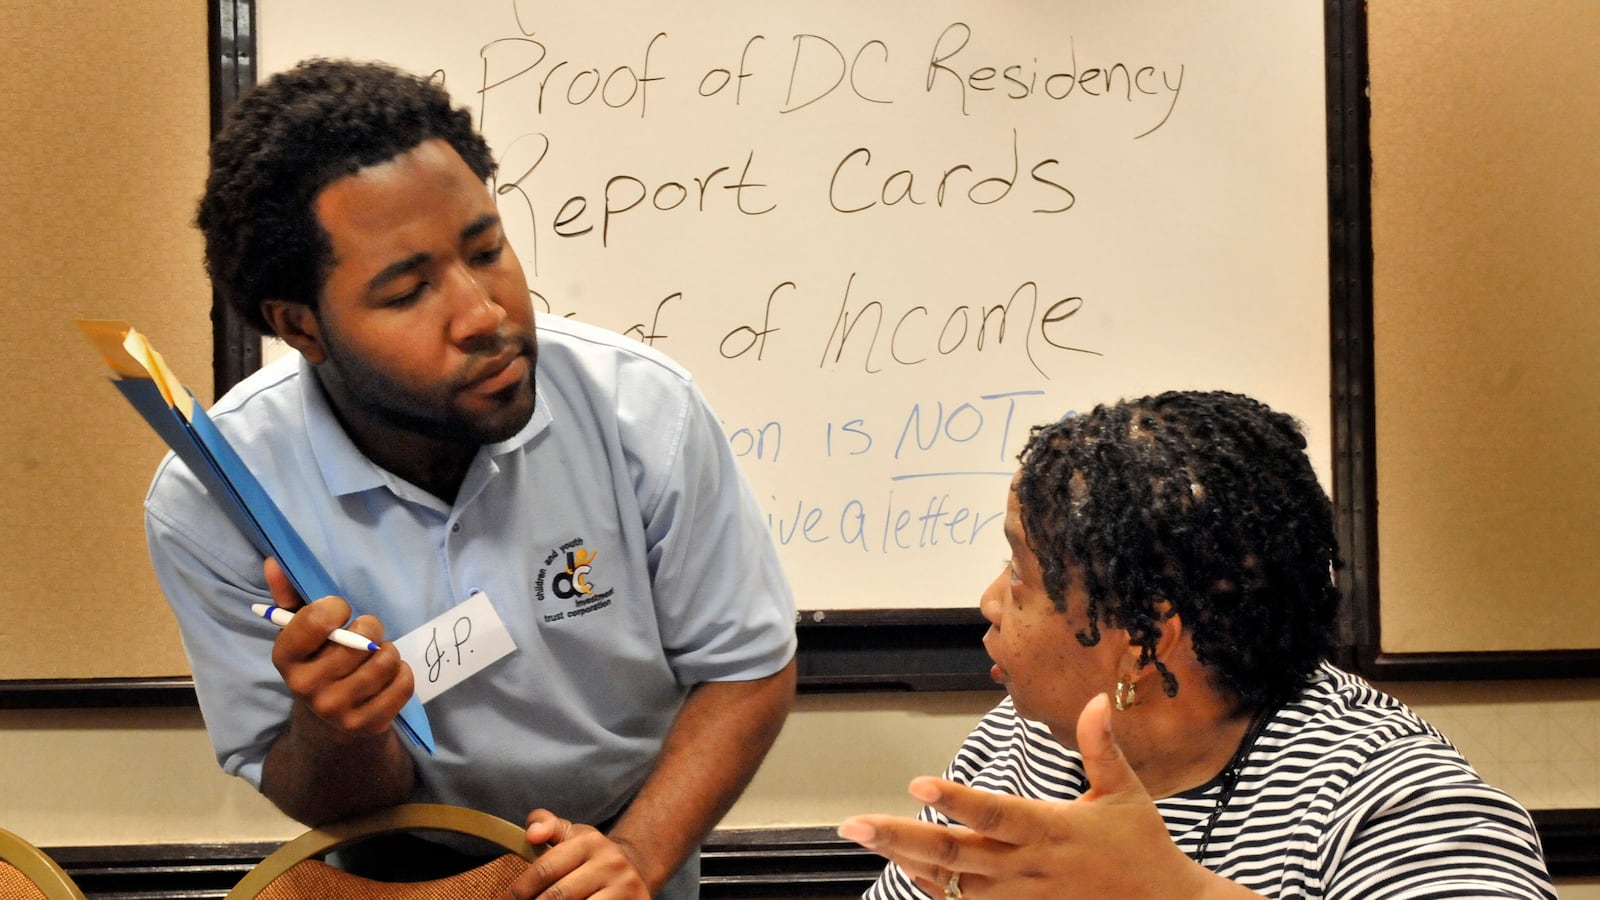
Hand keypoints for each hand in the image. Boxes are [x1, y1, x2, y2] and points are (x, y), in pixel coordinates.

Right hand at [263, 557, 412, 739]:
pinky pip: (403, 683)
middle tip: (365, 634)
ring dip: (389, 650)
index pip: (315, 620)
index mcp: (285, 659)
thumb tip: (274, 562)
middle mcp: (306, 687)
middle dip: (371, 628)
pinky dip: (403, 673)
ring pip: (385, 660)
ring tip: (377, 655)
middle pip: (360, 639)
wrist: (329, 724)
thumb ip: (288, 596)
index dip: (335, 607)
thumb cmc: (318, 662)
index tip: (340, 611)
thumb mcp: (301, 632)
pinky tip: (389, 675)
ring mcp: (337, 710)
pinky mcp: (367, 725)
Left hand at [505, 810, 650, 898]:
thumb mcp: (572, 835)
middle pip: (558, 896)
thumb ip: (547, 826)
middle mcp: (611, 863)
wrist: (636, 869)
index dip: (520, 890)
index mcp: (590, 842)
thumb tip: (531, 834)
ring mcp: (625, 887)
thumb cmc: (592, 857)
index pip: (545, 869)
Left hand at [839, 693, 1222, 899]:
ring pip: (949, 885)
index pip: (996, 813)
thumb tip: (1097, 697)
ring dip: (907, 861)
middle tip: (853, 823)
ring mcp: (1019, 899)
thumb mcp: (1125, 793)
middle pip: (954, 854)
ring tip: (866, 835)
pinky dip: (933, 888)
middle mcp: (1026, 868)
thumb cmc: (1141, 848)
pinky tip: (906, 867)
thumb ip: (1100, 747)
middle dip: (900, 838)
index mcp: (1050, 831)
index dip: (956, 799)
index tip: (917, 782)